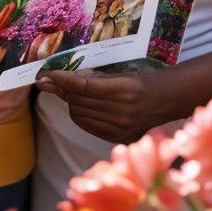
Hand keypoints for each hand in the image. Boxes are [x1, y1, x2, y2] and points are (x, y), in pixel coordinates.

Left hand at [35, 68, 161, 143]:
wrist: (167, 101)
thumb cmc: (143, 80)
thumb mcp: (121, 72)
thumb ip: (93, 77)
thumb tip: (61, 80)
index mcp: (123, 89)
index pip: (82, 86)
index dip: (60, 80)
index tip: (44, 76)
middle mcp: (121, 111)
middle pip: (77, 101)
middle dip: (63, 90)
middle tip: (55, 80)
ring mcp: (120, 128)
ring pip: (79, 114)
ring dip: (72, 103)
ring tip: (77, 94)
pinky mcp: (118, 138)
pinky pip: (87, 125)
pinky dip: (81, 115)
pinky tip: (85, 106)